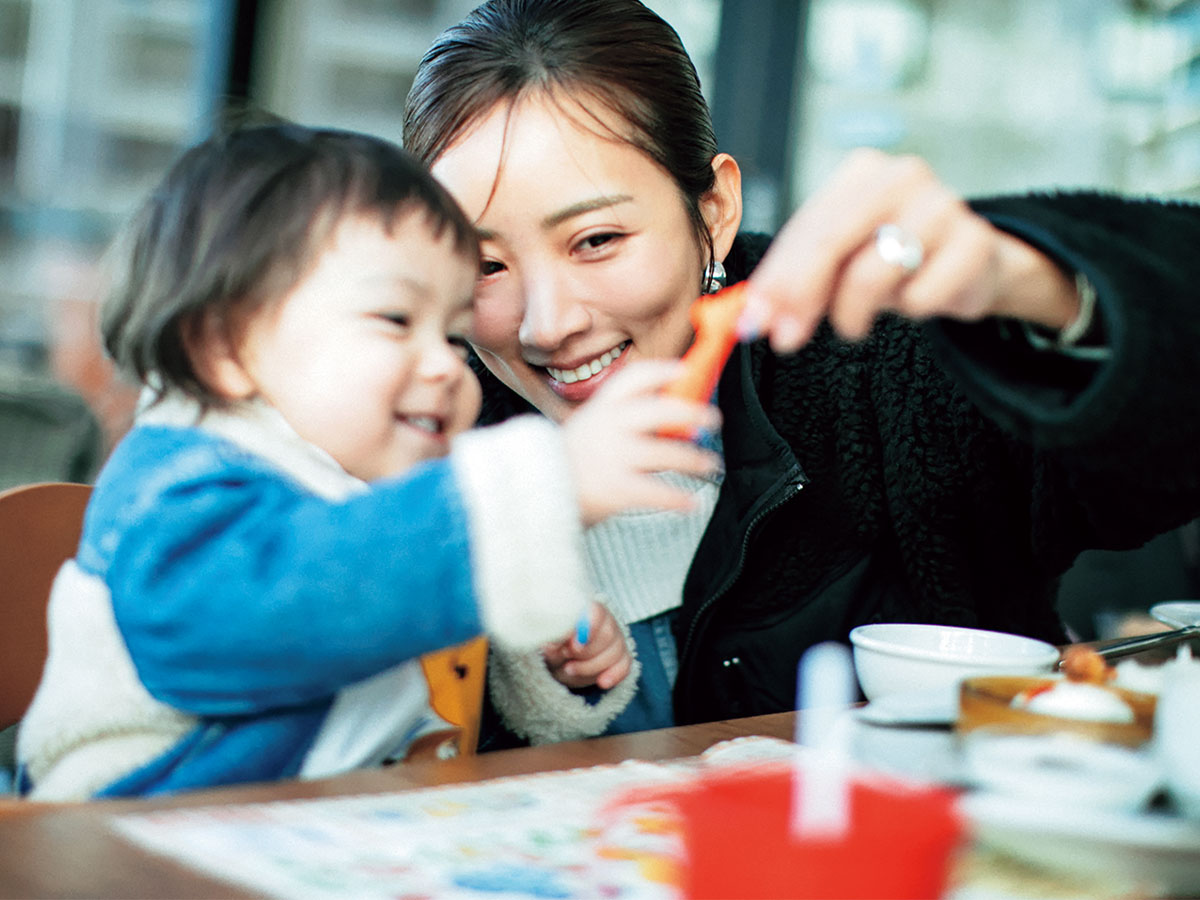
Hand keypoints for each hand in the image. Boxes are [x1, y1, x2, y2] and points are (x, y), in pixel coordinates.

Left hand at [543, 601, 632, 690]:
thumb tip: (558, 639)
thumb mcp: (549, 642)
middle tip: (566, 657)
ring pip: (615, 652)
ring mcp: (616, 639)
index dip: (588, 629)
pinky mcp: (621, 657)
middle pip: (607, 634)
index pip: (597, 612)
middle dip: (586, 651)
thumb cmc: (554, 647)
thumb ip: (554, 638)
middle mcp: (606, 621)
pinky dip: (614, 675)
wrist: (560, 664)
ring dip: (591, 666)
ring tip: (569, 669)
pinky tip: (602, 682)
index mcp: (587, 610)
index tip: (573, 646)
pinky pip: (625, 665)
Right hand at [563, 360, 721, 525]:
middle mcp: (609, 426)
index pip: (635, 377)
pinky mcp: (617, 488)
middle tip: (712, 419)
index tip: (685, 370)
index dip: (664, 371)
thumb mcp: (588, 428)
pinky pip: (658, 492)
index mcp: (601, 407)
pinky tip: (691, 502)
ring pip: (669, 453)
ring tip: (709, 463)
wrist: (533, 492)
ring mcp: (614, 456)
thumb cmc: (568, 462)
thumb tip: (671, 419)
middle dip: (693, 412)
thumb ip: (623, 421)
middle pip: (662, 410)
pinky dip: (679, 499)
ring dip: (695, 459)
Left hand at [739, 148, 1080, 352]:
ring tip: (855, 322)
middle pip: (830, 242)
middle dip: (799, 297)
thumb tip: (755, 318)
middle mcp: (902, 177)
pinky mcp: (974, 243)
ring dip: (852, 314)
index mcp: (861, 173)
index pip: (805, 229)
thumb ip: (795, 282)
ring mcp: (942, 206)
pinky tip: (915, 299)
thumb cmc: (894, 258)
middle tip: (785, 338)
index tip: (753, 321)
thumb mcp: (840, 262)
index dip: (775, 279)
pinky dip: (910, 310)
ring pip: (870, 275)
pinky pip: (920, 296)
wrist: (973, 262)